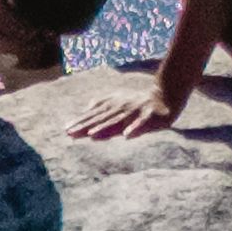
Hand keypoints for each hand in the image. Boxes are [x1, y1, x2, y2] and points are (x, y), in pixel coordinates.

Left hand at [70, 85, 185, 141]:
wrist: (164, 94)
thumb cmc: (138, 101)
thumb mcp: (118, 100)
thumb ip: (103, 104)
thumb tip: (86, 109)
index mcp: (113, 105)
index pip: (94, 116)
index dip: (80, 122)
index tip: (66, 130)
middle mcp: (121, 108)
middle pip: (102, 119)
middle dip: (87, 127)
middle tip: (72, 134)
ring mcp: (135, 111)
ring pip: (119, 121)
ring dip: (106, 128)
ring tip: (92, 135)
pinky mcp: (150, 115)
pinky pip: (142, 123)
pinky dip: (135, 128)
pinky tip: (127, 136)